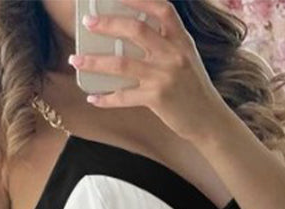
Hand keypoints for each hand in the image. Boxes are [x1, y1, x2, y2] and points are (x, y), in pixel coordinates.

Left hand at [68, 0, 225, 142]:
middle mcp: (174, 54)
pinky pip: (124, 97)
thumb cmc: (194, 88)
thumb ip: (166, 43)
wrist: (209, 120)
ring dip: (94, 61)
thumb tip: (130, 33)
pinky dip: (106, 98)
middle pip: (136, 29)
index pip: (162, 8)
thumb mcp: (186, 58)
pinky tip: (92, 97)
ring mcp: (165, 76)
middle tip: (88, 23)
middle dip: (108, 24)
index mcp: (181, 40)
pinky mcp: (157, 99)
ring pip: (122, 64)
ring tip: (75, 59)